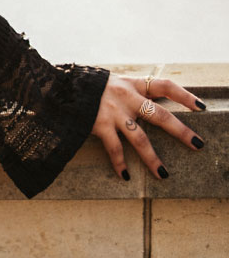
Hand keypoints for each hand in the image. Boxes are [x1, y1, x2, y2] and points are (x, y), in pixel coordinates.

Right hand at [92, 70, 206, 180]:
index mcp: (132, 85)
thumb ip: (129, 91)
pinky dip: (119, 162)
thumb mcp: (111, 82)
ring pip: (140, 138)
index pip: (165, 86)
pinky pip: (113, 147)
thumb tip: (147, 102)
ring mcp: (113, 113)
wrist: (56, 85)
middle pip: (160, 115)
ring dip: (152, 158)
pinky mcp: (99, 125)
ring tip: (164, 174)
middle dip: (181, 131)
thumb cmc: (85, 85)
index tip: (201, 107)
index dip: (185, 96)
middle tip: (197, 145)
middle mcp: (126, 98)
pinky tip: (125, 175)